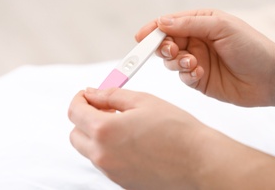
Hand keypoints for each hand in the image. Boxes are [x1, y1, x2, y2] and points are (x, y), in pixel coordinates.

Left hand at [68, 88, 208, 188]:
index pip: (74, 112)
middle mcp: (103, 155)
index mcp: (104, 131)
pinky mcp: (122, 182)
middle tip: (106, 109)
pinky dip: (110, 150)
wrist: (200, 162)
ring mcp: (112, 172)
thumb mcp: (142, 101)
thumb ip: (111, 95)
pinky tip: (132, 142)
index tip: (88, 95)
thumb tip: (93, 93)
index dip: (80, 99)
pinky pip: (106, 163)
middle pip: (76, 134)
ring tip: (123, 125)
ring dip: (97, 135)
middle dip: (85, 119)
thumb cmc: (177, 131)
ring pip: (90, 150)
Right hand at [136, 9, 274, 105]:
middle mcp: (196, 41)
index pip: (170, 23)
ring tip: (192, 63)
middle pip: (166, 42)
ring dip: (177, 62)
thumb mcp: (220, 27)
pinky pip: (183, 77)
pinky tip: (200, 73)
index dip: (153, 29)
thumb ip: (189, 23)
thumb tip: (161, 21)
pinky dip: (187, 75)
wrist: (270, 78)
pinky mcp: (199, 80)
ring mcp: (196, 61)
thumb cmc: (251, 46)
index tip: (141, 37)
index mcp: (201, 22)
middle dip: (164, 47)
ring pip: (171, 61)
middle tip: (171, 51)